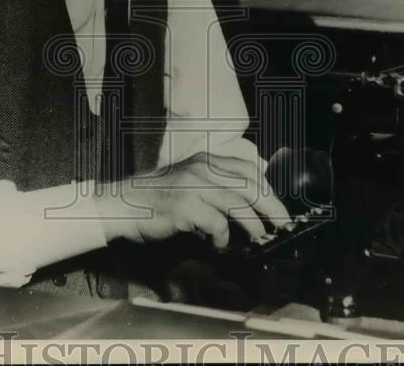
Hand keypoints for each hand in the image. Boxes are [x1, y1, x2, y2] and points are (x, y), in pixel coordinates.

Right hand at [93, 152, 290, 248]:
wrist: (120, 204)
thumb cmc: (156, 198)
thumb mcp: (188, 181)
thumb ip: (214, 185)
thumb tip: (247, 204)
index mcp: (205, 160)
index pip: (248, 168)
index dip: (268, 189)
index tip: (279, 207)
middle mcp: (200, 168)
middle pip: (248, 184)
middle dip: (271, 206)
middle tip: (283, 224)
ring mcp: (191, 185)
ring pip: (236, 203)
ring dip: (251, 224)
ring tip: (257, 237)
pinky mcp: (183, 206)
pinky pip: (215, 223)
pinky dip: (222, 236)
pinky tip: (218, 244)